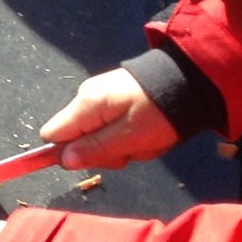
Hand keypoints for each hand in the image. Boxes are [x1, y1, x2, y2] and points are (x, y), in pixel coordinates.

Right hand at [39, 68, 180, 170]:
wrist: (189, 81)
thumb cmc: (160, 112)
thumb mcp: (130, 136)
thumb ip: (96, 149)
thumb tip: (63, 160)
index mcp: (86, 105)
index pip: (52, 135)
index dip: (65, 153)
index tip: (96, 159)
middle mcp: (87, 98)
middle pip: (78, 139)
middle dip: (104, 152)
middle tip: (132, 148)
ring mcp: (102, 97)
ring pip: (98, 136)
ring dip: (122, 146)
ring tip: (147, 139)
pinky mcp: (116, 99)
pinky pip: (112, 126)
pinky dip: (129, 135)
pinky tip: (148, 131)